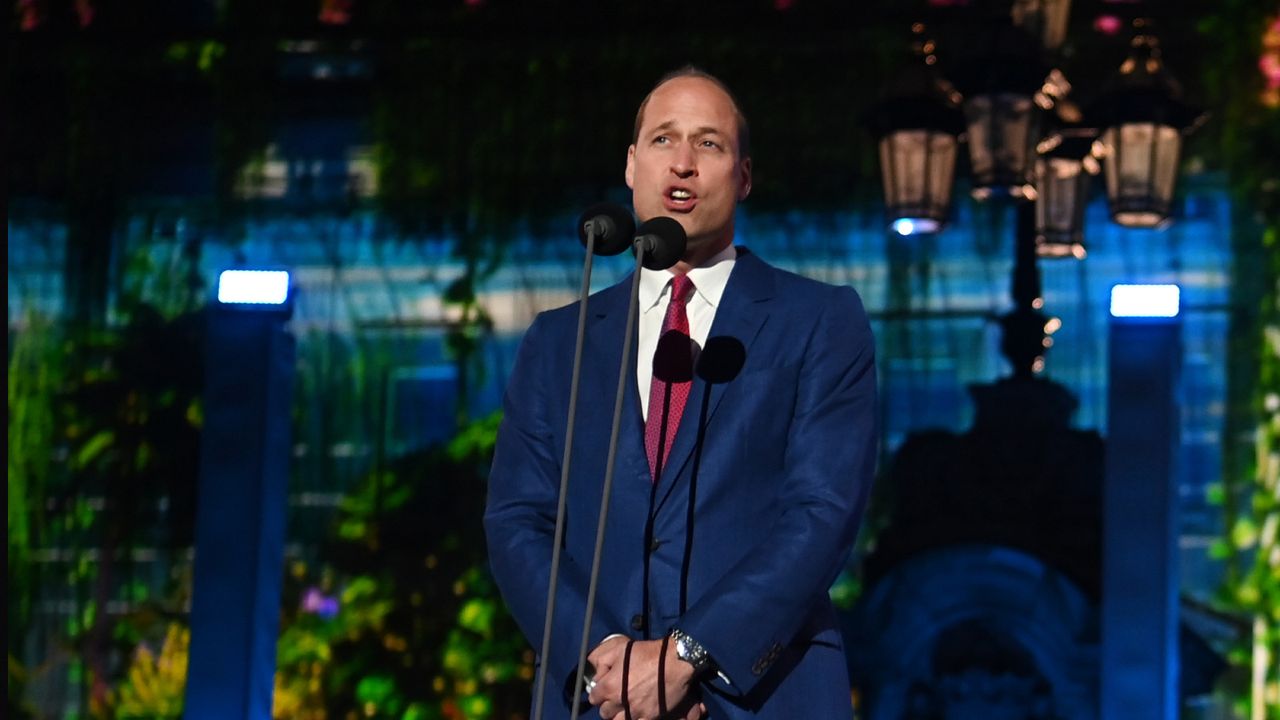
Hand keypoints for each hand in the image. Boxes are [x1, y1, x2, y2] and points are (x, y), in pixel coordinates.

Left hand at [587, 637, 703, 719]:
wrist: (674, 661)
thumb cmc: (648, 653)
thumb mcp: (620, 649)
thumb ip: (603, 662)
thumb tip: (598, 676)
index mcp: (610, 685)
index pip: (594, 697)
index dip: (598, 693)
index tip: (603, 691)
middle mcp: (619, 701)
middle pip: (605, 713)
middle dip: (608, 706)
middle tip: (615, 699)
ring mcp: (635, 710)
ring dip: (619, 716)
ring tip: (625, 708)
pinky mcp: (649, 716)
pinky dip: (635, 719)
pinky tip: (637, 712)